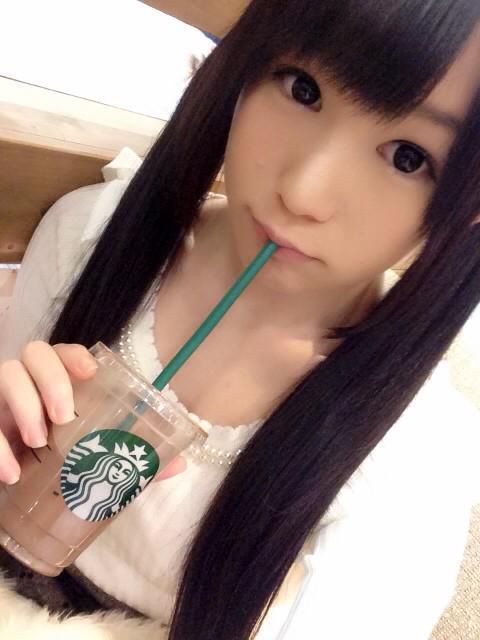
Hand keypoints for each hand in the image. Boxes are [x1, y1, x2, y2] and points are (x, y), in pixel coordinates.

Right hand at [0, 341, 185, 484]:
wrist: (13, 480)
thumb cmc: (58, 460)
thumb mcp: (93, 456)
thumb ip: (130, 457)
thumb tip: (179, 465)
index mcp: (56, 381)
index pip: (63, 351)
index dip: (74, 355)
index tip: (91, 372)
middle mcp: (26, 380)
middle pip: (33, 352)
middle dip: (50, 378)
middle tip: (64, 415)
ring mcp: (0, 397)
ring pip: (5, 374)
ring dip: (22, 404)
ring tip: (40, 441)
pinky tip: (11, 474)